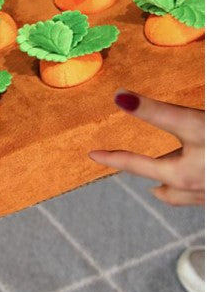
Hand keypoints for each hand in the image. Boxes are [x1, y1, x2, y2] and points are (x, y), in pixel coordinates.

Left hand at [89, 89, 204, 205]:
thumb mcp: (191, 122)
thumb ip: (156, 112)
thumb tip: (119, 97)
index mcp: (182, 175)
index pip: (137, 165)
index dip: (113, 158)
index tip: (93, 155)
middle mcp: (198, 190)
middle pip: (164, 184)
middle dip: (147, 173)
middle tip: (129, 164)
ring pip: (184, 195)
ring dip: (170, 187)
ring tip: (161, 182)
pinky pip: (202, 194)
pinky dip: (194, 187)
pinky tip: (198, 177)